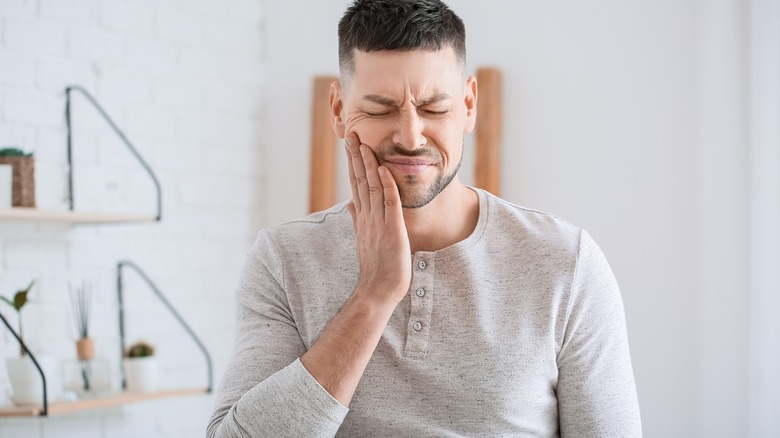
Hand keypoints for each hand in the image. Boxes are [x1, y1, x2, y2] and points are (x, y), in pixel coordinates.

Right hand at [344, 132, 411, 304]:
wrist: (378, 291)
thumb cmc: (375, 268)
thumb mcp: (364, 239)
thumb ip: (357, 219)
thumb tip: (350, 203)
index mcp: (362, 218)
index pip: (356, 185)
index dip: (353, 163)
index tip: (350, 145)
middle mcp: (367, 217)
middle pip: (360, 181)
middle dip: (355, 157)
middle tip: (350, 135)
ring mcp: (378, 222)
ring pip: (372, 187)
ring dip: (368, 164)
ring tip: (363, 144)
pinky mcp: (392, 230)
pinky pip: (389, 203)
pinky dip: (386, 185)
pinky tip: (382, 169)